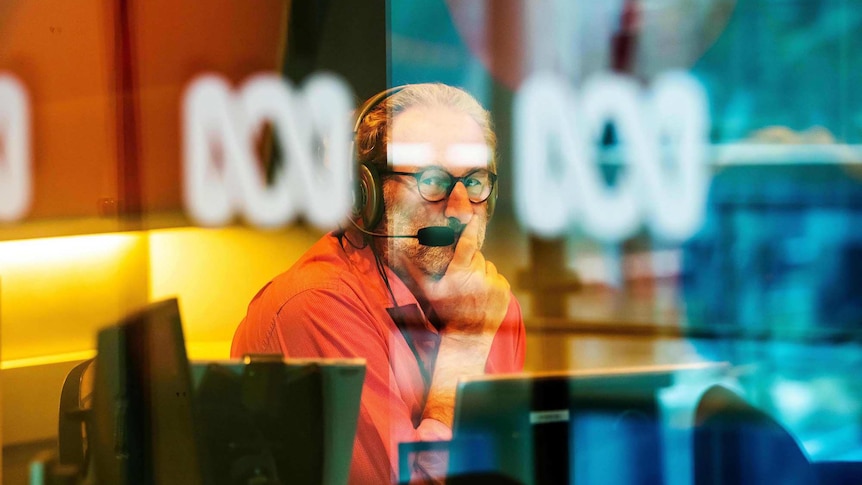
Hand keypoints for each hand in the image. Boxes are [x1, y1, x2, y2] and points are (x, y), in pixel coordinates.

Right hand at [408, 217, 510, 342]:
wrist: (468, 336)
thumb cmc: (446, 313)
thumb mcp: (428, 292)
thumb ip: (414, 271)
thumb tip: (398, 253)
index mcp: (459, 272)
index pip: (468, 242)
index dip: (470, 227)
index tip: (473, 216)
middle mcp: (478, 275)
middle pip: (477, 256)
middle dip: (471, 263)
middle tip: (463, 279)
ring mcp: (493, 283)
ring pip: (488, 266)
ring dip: (482, 274)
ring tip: (473, 290)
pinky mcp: (504, 290)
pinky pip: (498, 278)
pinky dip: (492, 283)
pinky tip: (483, 295)